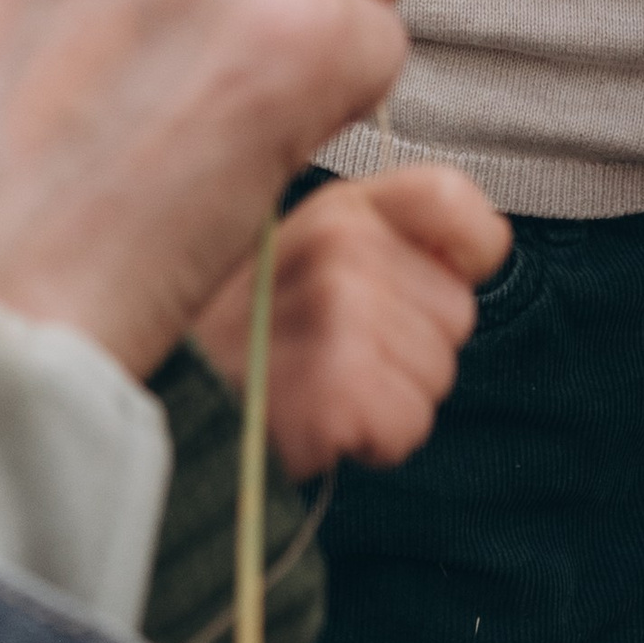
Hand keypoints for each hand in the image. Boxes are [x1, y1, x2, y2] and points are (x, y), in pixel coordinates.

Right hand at [193, 166, 511, 474]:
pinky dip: (376, 442)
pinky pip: (409, 426)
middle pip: (459, 311)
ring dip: (393, 399)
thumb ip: (380, 235)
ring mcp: (341, 309)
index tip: (423, 290)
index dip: (464, 255)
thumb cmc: (244, 338)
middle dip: (414, 350)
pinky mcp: (338, 384)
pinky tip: (322, 424)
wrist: (166, 408)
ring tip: (324, 389)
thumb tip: (477, 243)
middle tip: (341, 359)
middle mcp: (344, 243)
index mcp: (341, 205)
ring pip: (438, 375)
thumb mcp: (301, 252)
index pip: (458, 200)